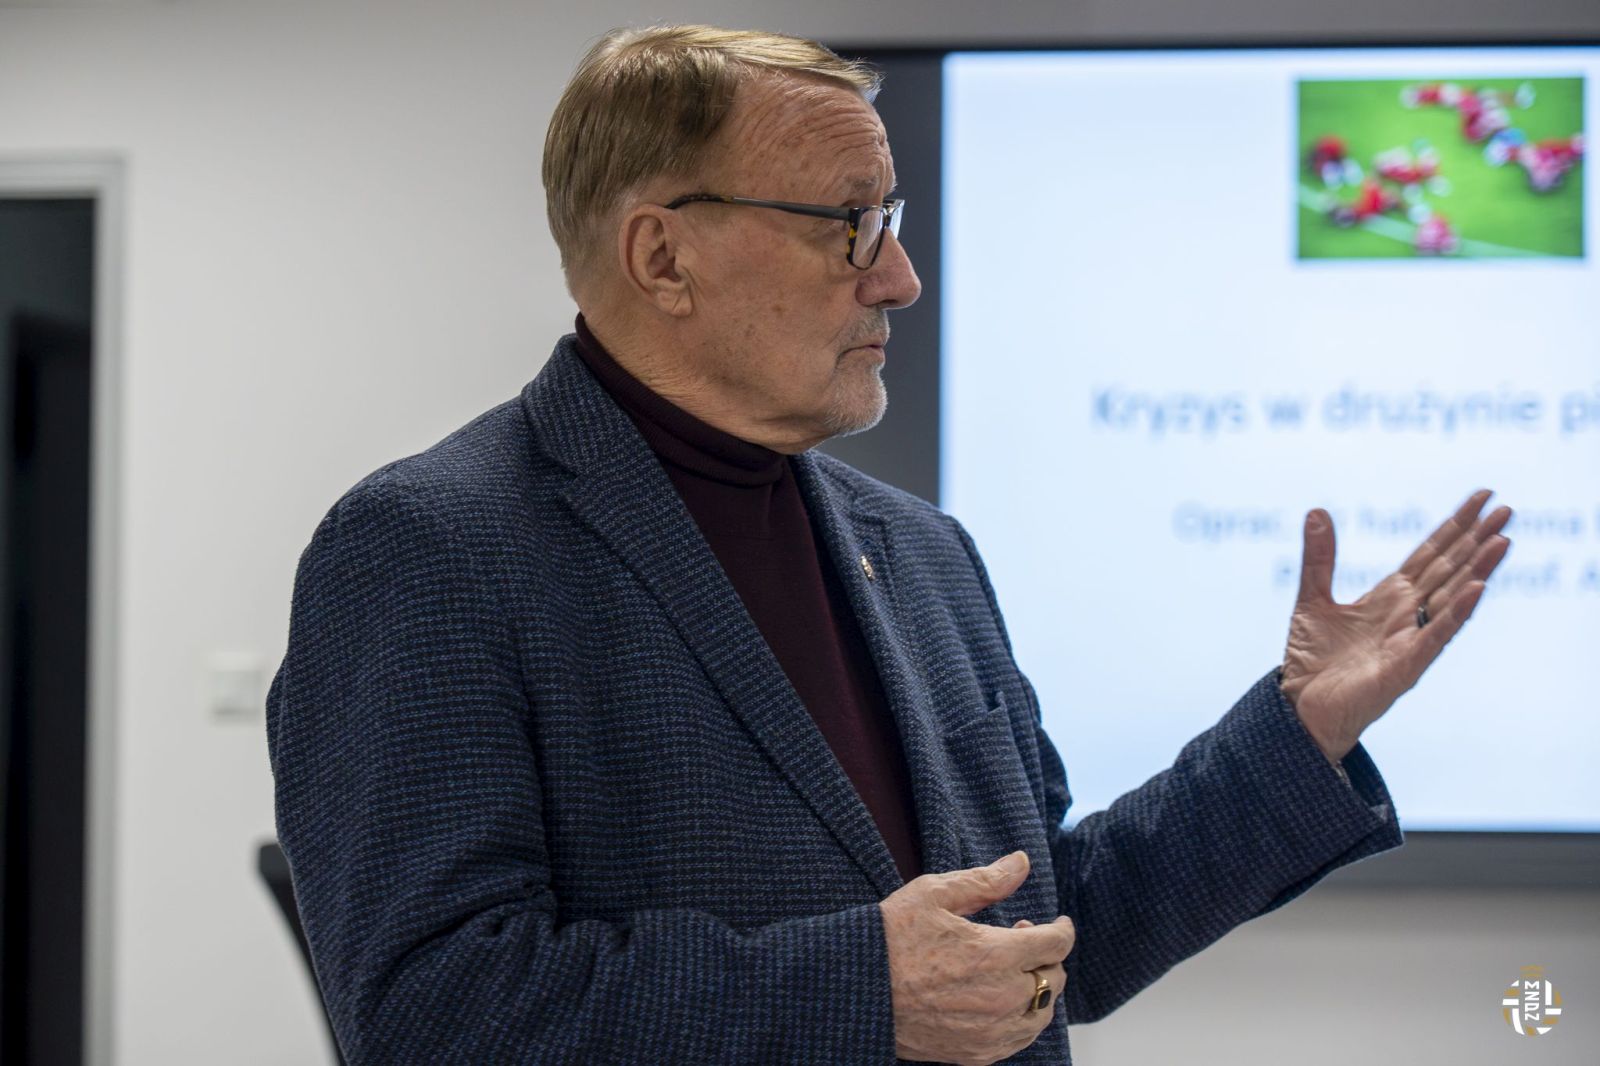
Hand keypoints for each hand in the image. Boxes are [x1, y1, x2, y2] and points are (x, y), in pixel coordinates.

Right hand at [881, 850, 1072, 1065]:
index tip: (1059, 922)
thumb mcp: (934, 894)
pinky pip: (1019, 1040)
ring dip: (1038, 990)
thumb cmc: (891, 936)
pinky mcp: (976, 1053)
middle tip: (1021, 938)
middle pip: (1055, 978)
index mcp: (995, 955)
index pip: (1056, 944)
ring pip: (1042, 1014)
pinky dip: (1022, 1019)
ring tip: (1012, 972)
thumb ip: (985, 880)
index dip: (1062, 929)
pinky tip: (1001, 1002)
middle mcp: (1001, 998)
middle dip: (1047, 955)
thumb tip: (1022, 862)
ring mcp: (990, 1031)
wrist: (855, 989)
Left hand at [1280, 488, 1512, 760]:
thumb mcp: (1312, 599)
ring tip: (1503, 539)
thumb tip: (1317, 511)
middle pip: (1449, 569)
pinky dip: (1456, 612)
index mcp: (1390, 598)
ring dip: (1478, 569)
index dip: (1455, 526)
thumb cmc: (1312, 661)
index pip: (1431, 554)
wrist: (1299, 708)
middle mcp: (1407, 615)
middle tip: (1507, 508)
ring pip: (1452, 598)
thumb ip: (1319, 558)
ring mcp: (1411, 640)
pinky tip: (1477, 587)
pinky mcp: (1406, 667)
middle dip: (1476, 540)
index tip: (1483, 497)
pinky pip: (1436, 636)